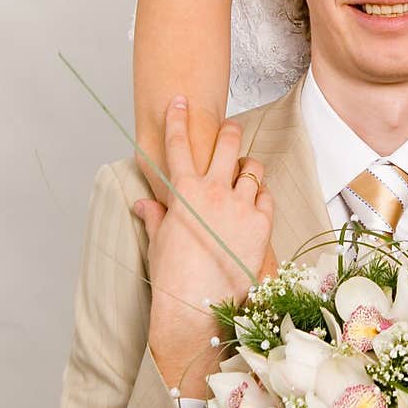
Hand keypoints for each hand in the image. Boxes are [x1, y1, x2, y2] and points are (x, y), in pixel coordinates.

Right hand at [134, 96, 273, 396]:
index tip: (179, 99)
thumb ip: (155, 216)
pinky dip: (260, 195)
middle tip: (227, 128)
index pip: (177, 145)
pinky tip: (254, 203)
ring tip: (244, 172)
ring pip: (251, 168)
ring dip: (247, 167)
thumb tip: (143, 203)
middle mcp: (214, 192)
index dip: (176, 118)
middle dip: (226, 131)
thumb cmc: (173, 277)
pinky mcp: (262, 223)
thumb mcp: (160, 243)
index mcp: (184, 193)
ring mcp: (241, 206)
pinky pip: (265, 196)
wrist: (197, 307)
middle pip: (225, 144)